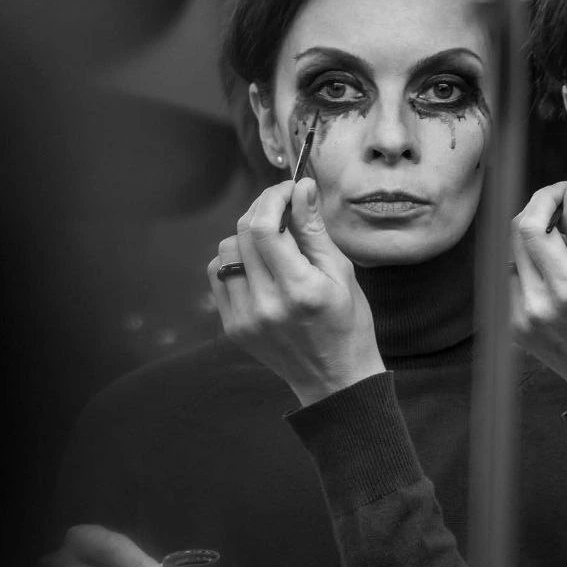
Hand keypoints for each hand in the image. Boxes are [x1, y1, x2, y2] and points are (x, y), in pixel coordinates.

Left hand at [208, 178, 383, 406]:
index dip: (272, 198)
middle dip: (262, 209)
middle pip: (241, 234)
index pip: (263, 227)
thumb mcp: (342, 273)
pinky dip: (235, 261)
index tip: (288, 188)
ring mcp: (244, 317)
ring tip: (273, 242)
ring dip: (246, 236)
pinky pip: (219, 276)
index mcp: (299, 289)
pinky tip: (259, 266)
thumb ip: (315, 230)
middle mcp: (266, 303)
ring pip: (225, 252)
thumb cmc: (348, 323)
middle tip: (283, 207)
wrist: (334, 378)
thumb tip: (302, 188)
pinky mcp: (232, 326)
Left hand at [510, 179, 566, 402]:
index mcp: (566, 289)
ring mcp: (518, 317)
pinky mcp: (512, 325)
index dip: (543, 199)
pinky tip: (552, 270)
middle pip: (513, 235)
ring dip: (531, 237)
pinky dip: (527, 263)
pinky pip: (510, 277)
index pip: (531, 228)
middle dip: (537, 212)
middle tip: (563, 208)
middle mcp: (535, 303)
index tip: (563, 190)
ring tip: (562, 243)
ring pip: (508, 254)